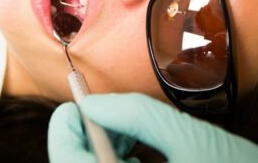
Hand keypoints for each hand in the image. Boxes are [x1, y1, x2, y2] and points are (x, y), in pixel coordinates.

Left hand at [48, 93, 257, 162]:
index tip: (82, 101)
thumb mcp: (191, 138)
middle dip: (91, 138)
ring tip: (137, 138)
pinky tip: (148, 158)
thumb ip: (138, 115)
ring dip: (106, 153)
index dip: (66, 127)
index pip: (67, 161)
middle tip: (116, 116)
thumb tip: (95, 103)